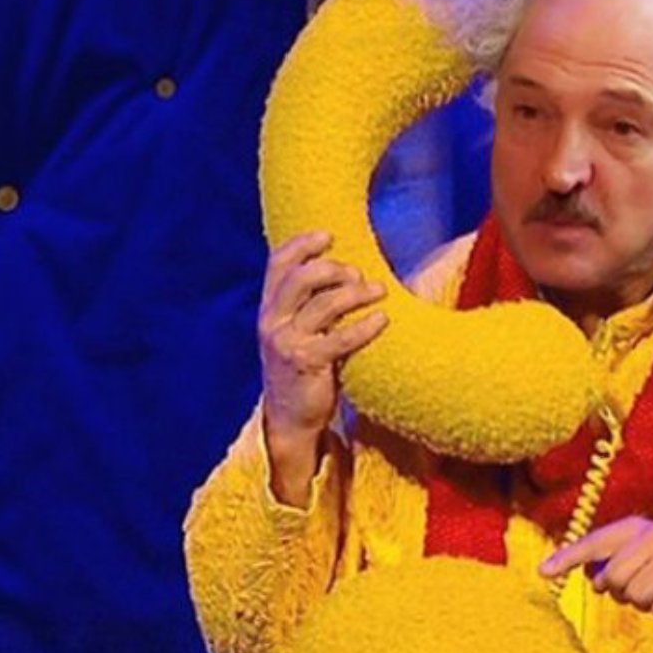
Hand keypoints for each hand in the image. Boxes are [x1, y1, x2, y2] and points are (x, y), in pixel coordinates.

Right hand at [258, 231, 386, 500]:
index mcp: (270, 309)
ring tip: (379, 292)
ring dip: (356, 293)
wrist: (291, 418)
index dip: (302, 244)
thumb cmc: (304, 368)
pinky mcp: (307, 363)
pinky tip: (382, 319)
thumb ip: (310, 304)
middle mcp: (273, 322)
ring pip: (323, 304)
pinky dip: (364, 326)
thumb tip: (348, 271)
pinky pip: (340, 339)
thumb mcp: (298, 331)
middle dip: (333, 269)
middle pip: (301, 278)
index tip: (329, 235)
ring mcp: (287, 343)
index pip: (277, 263)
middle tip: (358, 274)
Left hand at [539, 516, 652, 626]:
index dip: (568, 558)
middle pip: (613, 577)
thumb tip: (584, 574)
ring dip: (646, 603)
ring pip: (636, 596)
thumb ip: (608, 564)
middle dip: (622, 592)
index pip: (594, 543)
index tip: (542, 572)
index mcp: (637, 528)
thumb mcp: (637, 560)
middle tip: (640, 588)